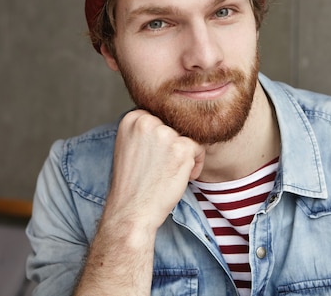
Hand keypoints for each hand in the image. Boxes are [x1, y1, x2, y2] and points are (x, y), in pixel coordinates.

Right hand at [103, 109, 205, 233]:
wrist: (131, 211)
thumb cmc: (133, 183)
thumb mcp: (130, 146)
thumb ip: (147, 129)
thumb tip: (171, 118)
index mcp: (132, 118)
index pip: (161, 118)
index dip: (161, 139)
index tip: (152, 158)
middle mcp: (146, 121)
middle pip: (175, 125)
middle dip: (173, 146)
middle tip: (160, 167)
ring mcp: (165, 133)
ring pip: (187, 137)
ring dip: (184, 155)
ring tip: (167, 172)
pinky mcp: (182, 147)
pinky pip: (199, 148)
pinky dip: (195, 164)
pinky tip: (180, 177)